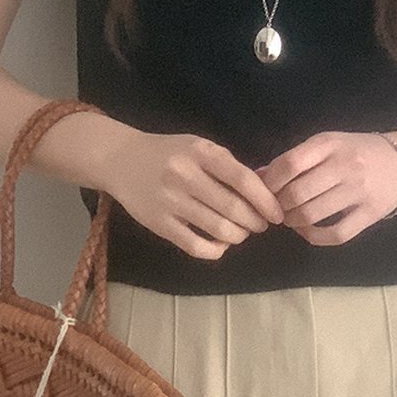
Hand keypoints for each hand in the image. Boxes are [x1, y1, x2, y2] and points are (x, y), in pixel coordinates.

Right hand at [104, 131, 284, 259]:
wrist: (120, 159)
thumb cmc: (167, 152)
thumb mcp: (197, 146)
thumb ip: (227, 165)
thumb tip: (263, 191)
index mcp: (200, 152)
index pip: (243, 179)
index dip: (265, 200)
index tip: (277, 214)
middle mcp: (185, 175)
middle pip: (233, 208)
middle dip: (255, 222)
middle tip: (260, 225)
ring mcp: (170, 201)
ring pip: (218, 229)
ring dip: (238, 235)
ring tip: (242, 232)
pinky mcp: (159, 223)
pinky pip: (196, 245)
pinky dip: (216, 249)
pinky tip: (221, 244)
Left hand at [257, 132, 396, 245]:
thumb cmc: (357, 150)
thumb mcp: (327, 144)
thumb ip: (294, 158)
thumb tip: (258, 176)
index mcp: (330, 144)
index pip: (290, 164)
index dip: (270, 182)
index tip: (263, 192)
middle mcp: (345, 166)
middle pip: (297, 193)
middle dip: (279, 206)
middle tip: (276, 209)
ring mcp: (359, 191)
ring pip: (312, 214)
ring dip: (293, 221)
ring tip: (290, 219)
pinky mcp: (371, 214)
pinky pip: (336, 234)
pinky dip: (314, 237)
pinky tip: (307, 231)